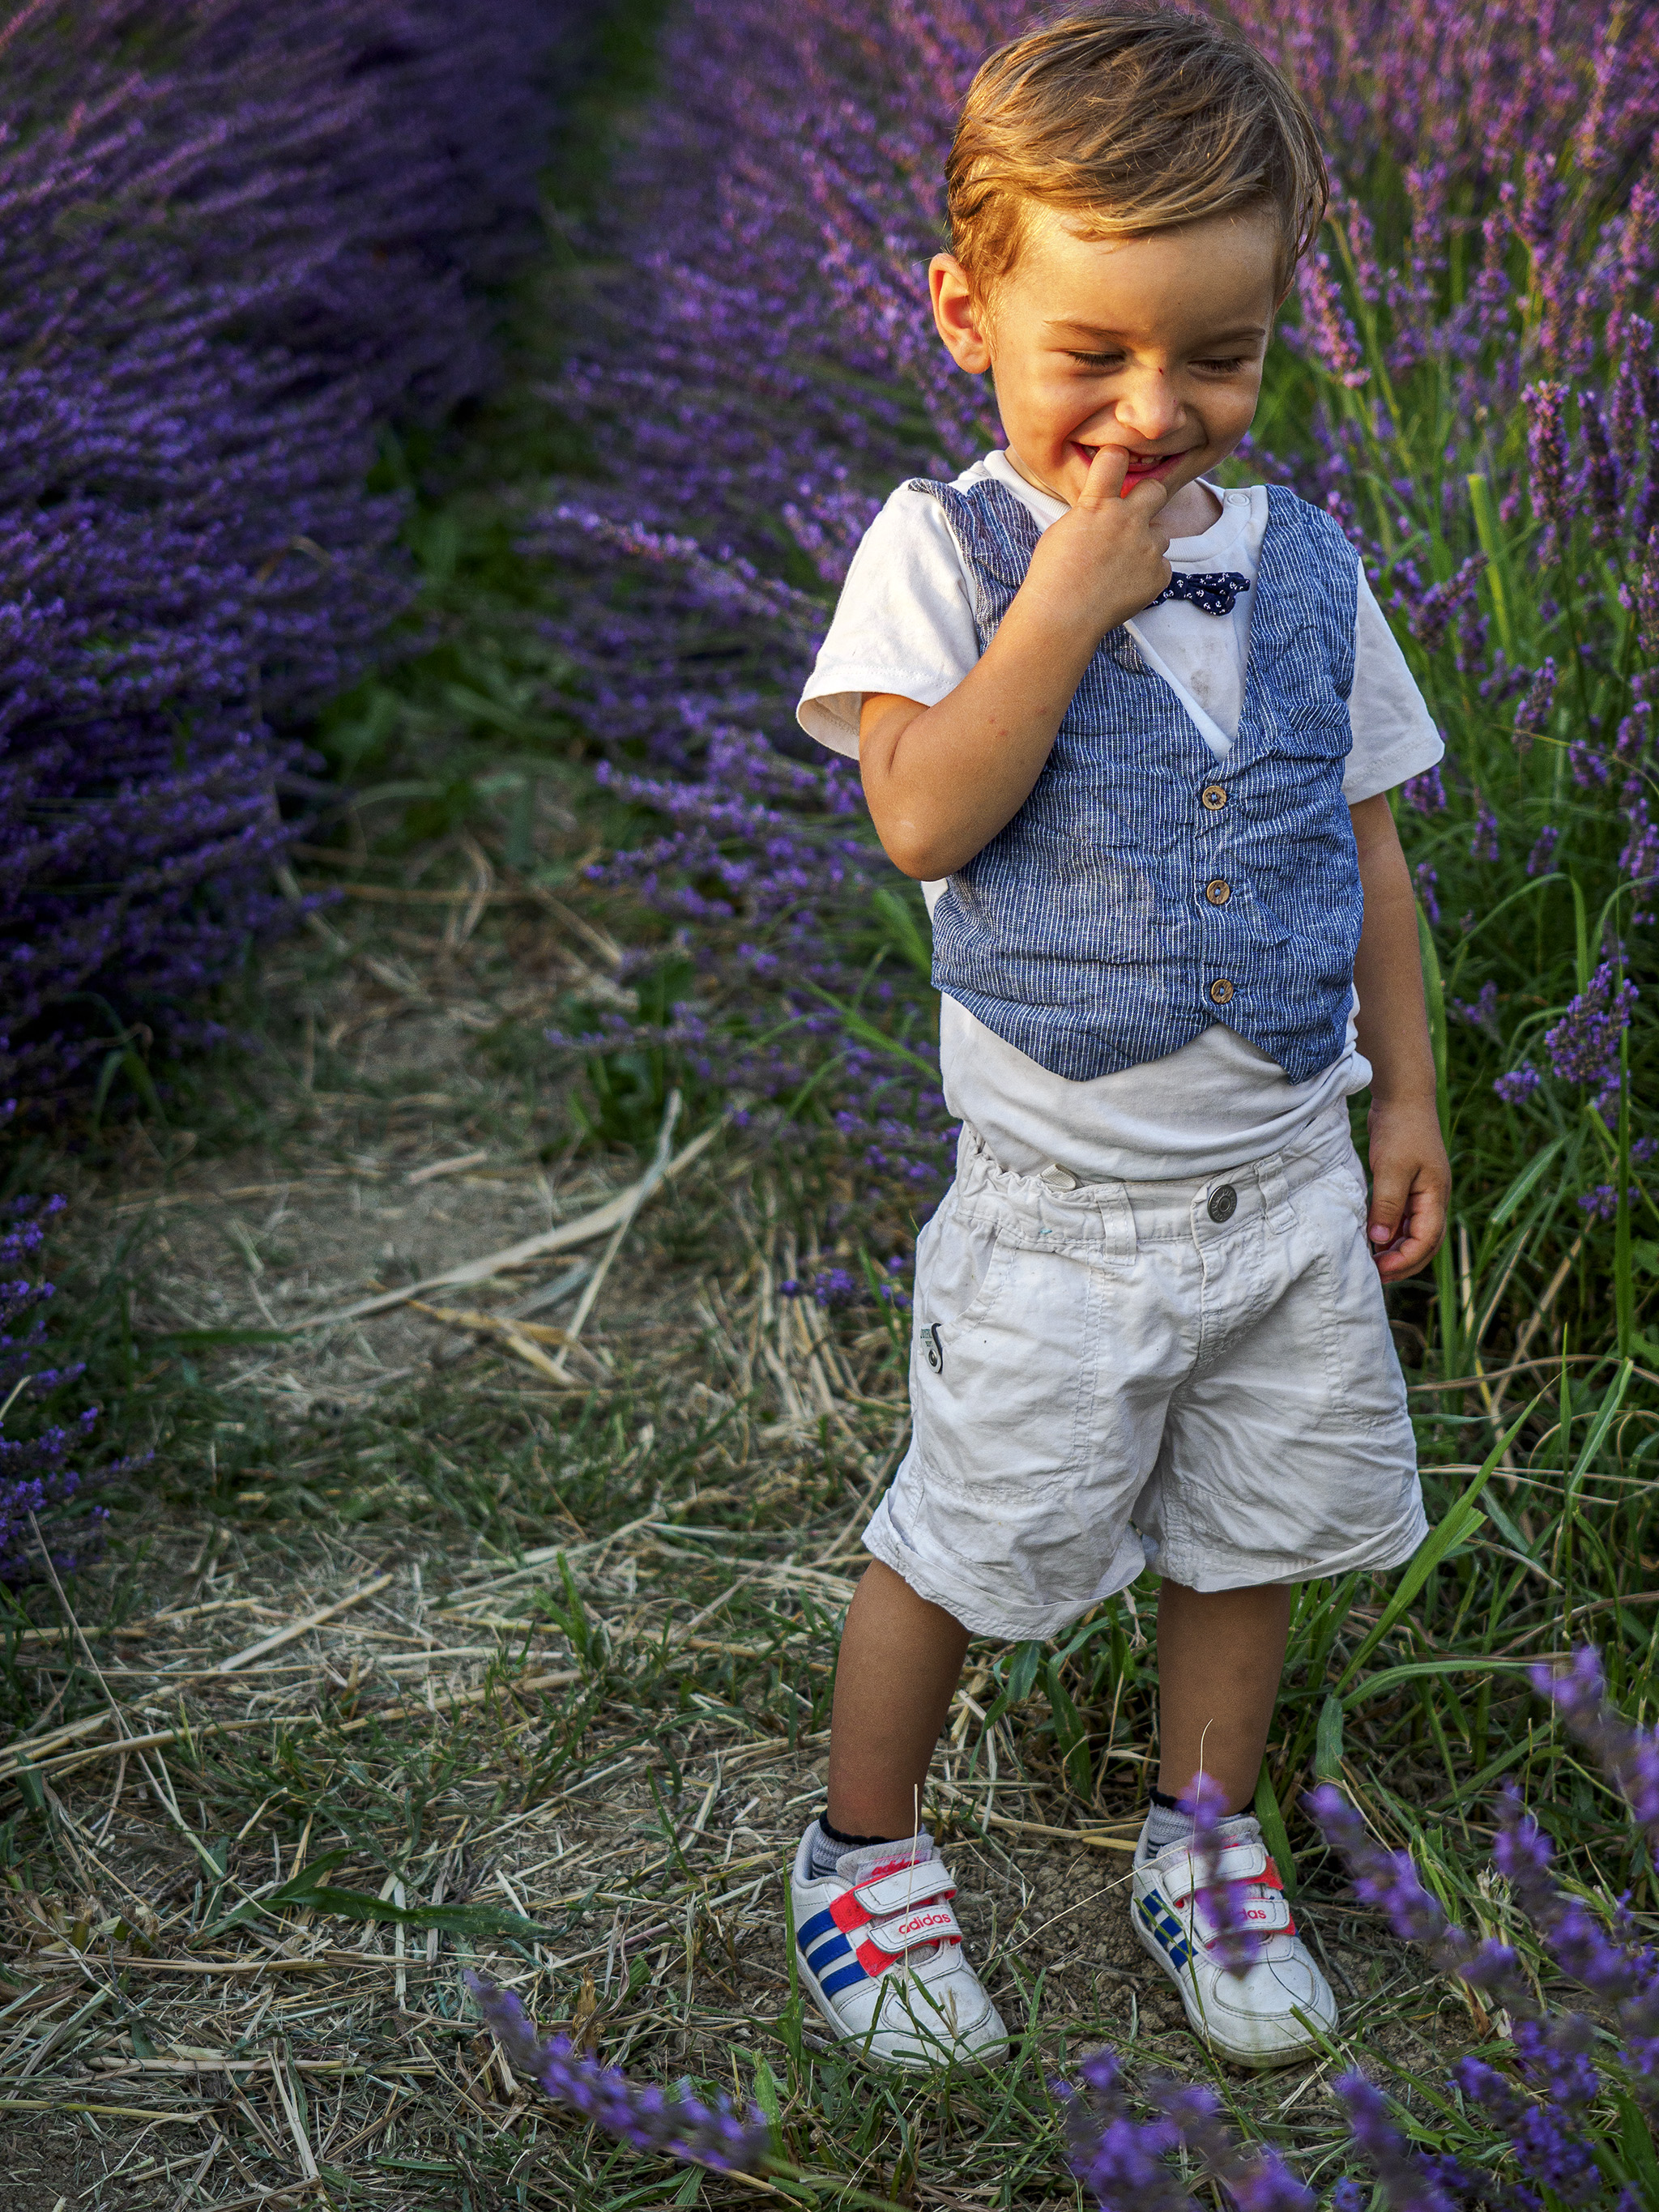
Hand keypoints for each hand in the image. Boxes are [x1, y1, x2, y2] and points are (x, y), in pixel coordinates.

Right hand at [1015, 445, 1171, 644]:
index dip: (1117, 458)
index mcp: (1098, 504)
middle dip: (1149, 499)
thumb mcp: (1062, 530)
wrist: (1062, 616)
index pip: (1115, 459)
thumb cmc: (1052, 575)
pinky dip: (1147, 576)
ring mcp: (1147, 548)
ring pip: (1160, 536)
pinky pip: (1161, 568)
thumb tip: (1104, 509)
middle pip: (1156, 490)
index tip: (1117, 464)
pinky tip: (1124, 587)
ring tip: (1121, 566)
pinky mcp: (1159, 575)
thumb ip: (1090, 513)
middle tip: (1134, 516)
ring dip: (1146, 545)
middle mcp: (1128, 520)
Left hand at [1365, 1098, 1449, 1282]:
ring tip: (1373, 1262)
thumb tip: (1380, 1238)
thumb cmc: (1401, 1130)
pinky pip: (1403, 1217)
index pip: (1426, 1239)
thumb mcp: (1392, 1168)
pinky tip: (1373, 1238)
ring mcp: (1422, 1192)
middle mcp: (1433, 1198)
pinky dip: (1391, 1231)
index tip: (1379, 1270)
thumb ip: (1387, 1204)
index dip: (1404, 1259)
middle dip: (1403, 1262)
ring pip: (1414, 1232)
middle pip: (1424, 1242)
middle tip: (1376, 1276)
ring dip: (1396, 1249)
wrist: (1403, 1098)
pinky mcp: (1408, 1185)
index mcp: (1436, 1196)